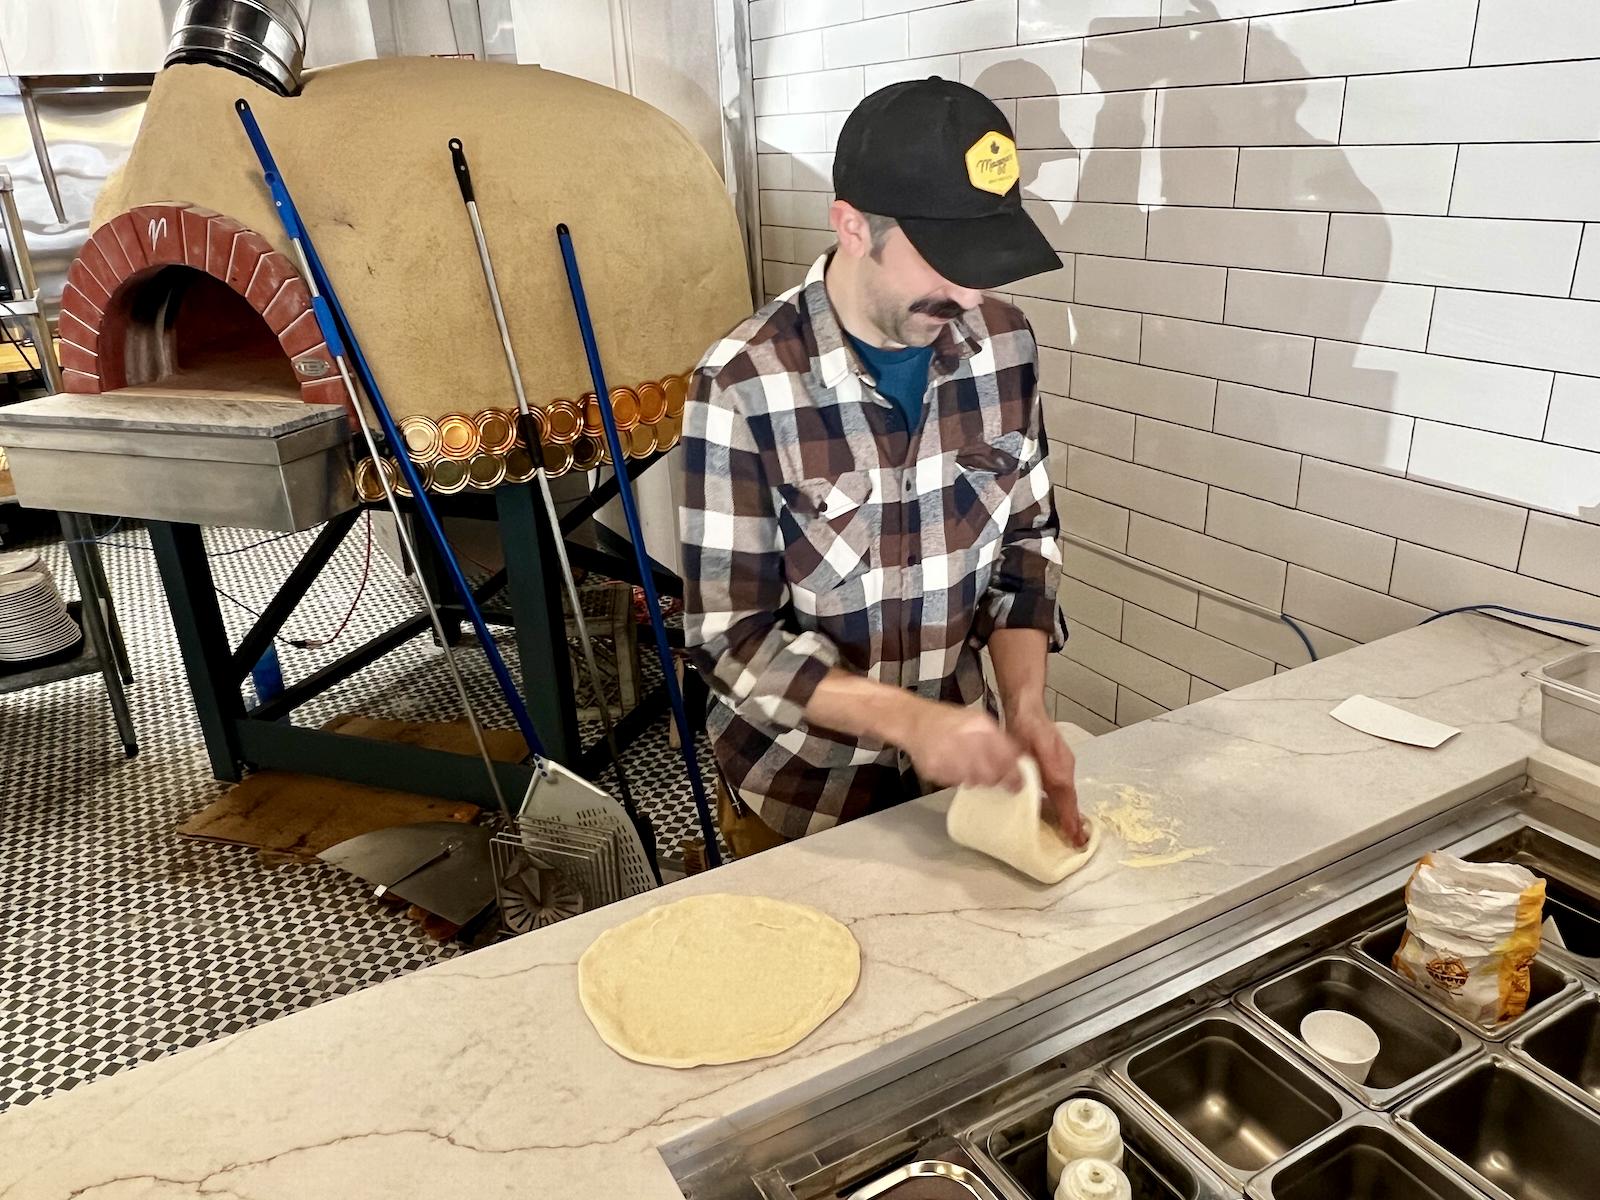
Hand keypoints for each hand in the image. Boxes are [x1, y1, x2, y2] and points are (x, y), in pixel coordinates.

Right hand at [896, 701, 1025, 793]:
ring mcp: (948, 756)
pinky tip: (952, 765)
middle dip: (994, 779)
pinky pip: (954, 782)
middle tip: (993, 778)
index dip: (1014, 774)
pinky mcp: (935, 769)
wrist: (914, 721)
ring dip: (975, 778)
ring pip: (973, 781)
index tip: (1018, 784)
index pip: (1006, 757)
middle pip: (991, 774)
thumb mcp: (977, 721)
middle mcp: (965, 740)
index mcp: (980, 727)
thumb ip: (997, 739)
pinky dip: (957, 778)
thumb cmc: (949, 721)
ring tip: (967, 766)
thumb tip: (1018, 760)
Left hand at [1009, 706, 1085, 846]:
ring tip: (1070, 832)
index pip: (1068, 798)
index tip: (1078, 838)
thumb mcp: (1039, 744)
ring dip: (1067, 812)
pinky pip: (1055, 788)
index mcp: (1062, 767)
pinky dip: (1057, 801)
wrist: (1025, 707)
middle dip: (1073, 819)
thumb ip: (1050, 765)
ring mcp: (1056, 766)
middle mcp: (1063, 768)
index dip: (1071, 818)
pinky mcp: (1047, 764)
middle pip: (1069, 798)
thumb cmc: (1030, 725)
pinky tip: (1050, 809)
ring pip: (1063, 794)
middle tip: (1078, 841)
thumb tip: (1059, 787)